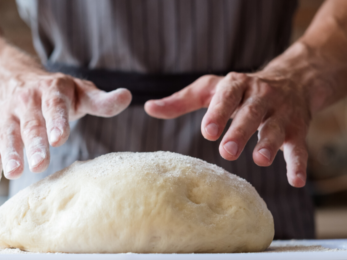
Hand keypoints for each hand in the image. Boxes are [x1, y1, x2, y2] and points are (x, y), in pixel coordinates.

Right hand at [0, 70, 130, 187]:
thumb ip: (101, 100)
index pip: (55, 106)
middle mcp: (28, 102)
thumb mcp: (80, 91)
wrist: (16, 80)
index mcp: (51, 91)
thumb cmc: (58, 92)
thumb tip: (127, 96)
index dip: (57, 121)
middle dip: (35, 144)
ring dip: (10, 154)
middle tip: (41, 164)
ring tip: (14, 173)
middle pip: (31, 124)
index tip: (59, 138)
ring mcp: (11, 117)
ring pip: (9, 136)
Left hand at [145, 72, 310, 187]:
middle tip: (227, 151)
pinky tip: (295, 180)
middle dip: (240, 131)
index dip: (218, 112)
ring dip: (268, 144)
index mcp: (237, 84)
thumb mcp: (210, 89)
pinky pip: (299, 147)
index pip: (228, 95)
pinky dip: (298, 163)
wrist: (292, 81)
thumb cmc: (240, 90)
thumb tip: (148, 108)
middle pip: (251, 112)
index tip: (207, 130)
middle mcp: (261, 96)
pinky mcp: (297, 130)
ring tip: (259, 160)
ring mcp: (281, 113)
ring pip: (275, 128)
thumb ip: (181, 101)